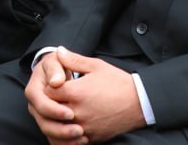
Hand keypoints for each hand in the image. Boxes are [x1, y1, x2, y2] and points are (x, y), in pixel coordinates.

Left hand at [25, 47, 144, 143]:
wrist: (139, 103)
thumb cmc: (117, 82)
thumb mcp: (96, 66)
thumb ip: (74, 60)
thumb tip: (58, 51)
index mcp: (76, 92)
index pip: (48, 92)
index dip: (49, 87)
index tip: (54, 84)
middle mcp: (77, 112)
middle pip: (51, 110)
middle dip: (51, 103)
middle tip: (56, 97)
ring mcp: (84, 127)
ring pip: (59, 127)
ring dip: (58, 119)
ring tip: (62, 110)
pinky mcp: (91, 137)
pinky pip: (71, 139)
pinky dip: (68, 133)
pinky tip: (71, 124)